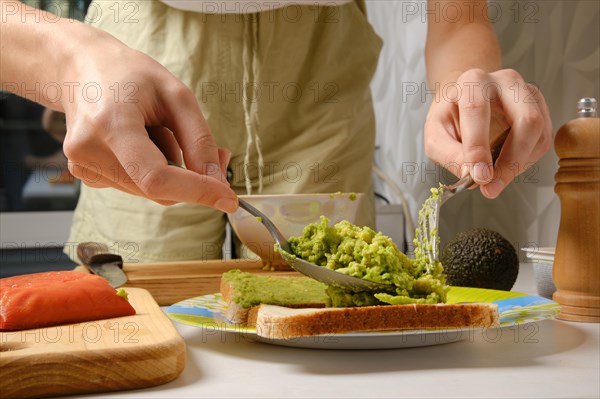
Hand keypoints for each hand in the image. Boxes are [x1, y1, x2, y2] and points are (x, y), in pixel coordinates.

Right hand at [56, 27, 237, 210]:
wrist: (82, 69)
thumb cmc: (130, 75)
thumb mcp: (176, 95)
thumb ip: (199, 140)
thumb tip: (216, 182)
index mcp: (110, 124)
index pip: (156, 177)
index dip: (196, 191)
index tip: (228, 198)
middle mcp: (88, 152)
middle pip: (158, 189)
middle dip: (193, 179)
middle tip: (215, 153)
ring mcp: (83, 167)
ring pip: (151, 192)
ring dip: (172, 170)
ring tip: (160, 131)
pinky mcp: (86, 175)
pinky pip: (138, 186)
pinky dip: (155, 171)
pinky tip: (145, 141)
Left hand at [424, 68, 552, 198]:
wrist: (464, 100)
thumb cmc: (450, 116)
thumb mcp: (435, 135)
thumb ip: (449, 154)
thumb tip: (472, 176)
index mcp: (473, 81)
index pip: (477, 110)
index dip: (479, 148)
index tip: (480, 176)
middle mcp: (506, 82)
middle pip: (525, 120)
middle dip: (511, 161)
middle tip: (492, 186)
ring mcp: (528, 94)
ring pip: (538, 133)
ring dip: (518, 165)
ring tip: (495, 180)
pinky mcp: (541, 110)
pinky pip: (543, 141)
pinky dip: (525, 161)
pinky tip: (506, 167)